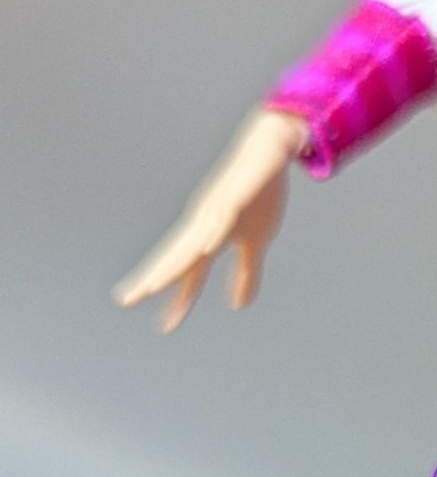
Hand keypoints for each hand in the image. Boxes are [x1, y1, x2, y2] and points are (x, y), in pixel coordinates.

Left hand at [114, 105, 310, 332]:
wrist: (268, 150)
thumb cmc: (257, 196)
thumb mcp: (254, 243)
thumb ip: (245, 274)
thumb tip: (238, 306)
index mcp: (207, 237)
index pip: (188, 274)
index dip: (177, 300)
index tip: (165, 326)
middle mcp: (203, 224)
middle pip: (175, 257)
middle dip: (152, 280)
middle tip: (127, 301)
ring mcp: (217, 208)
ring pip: (192, 240)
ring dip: (173, 262)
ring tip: (154, 284)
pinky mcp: (236, 192)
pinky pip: (223, 215)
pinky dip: (213, 231)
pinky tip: (207, 246)